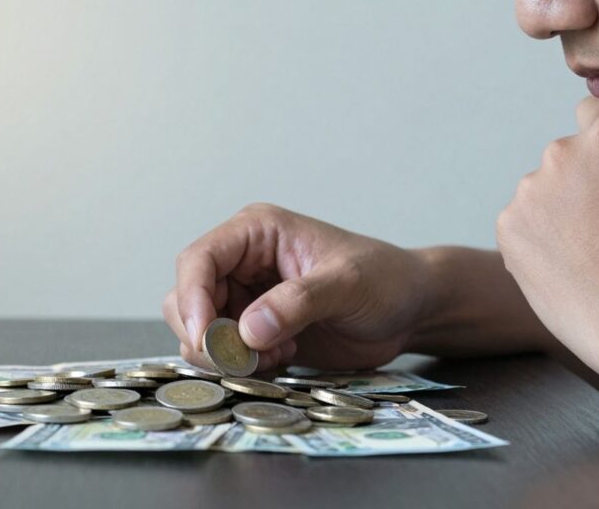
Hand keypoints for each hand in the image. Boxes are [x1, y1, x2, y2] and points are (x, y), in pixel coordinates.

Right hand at [164, 203, 427, 370]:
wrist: (410, 311)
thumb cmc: (386, 281)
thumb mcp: (347, 284)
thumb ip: (298, 302)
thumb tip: (248, 330)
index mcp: (257, 232)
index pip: (199, 259)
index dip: (192, 298)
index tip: (206, 338)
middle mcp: (243, 262)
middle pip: (187, 298)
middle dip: (204, 333)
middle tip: (241, 360)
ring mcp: (246, 297)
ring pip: (200, 329)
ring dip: (224, 353)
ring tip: (273, 356)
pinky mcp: (255, 331)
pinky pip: (224, 352)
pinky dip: (243, 365)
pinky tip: (283, 359)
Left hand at [496, 93, 598, 377]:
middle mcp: (558, 154)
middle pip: (572, 156)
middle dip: (591, 180)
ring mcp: (528, 193)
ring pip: (546, 191)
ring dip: (563, 210)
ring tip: (597, 249)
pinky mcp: (507, 229)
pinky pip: (523, 224)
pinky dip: (540, 239)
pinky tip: (571, 263)